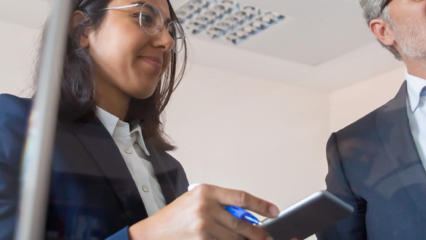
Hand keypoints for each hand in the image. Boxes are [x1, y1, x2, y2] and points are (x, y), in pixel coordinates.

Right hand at [128, 184, 278, 239]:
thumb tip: (246, 215)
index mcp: (207, 191)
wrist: (152, 233)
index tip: (274, 211)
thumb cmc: (174, 216)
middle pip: (242, 223)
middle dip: (257, 232)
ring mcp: (203, 226)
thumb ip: (220, 204)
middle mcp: (206, 207)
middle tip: (265, 236)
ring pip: (234, 238)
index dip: (261, 205)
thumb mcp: (196, 199)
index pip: (242, 197)